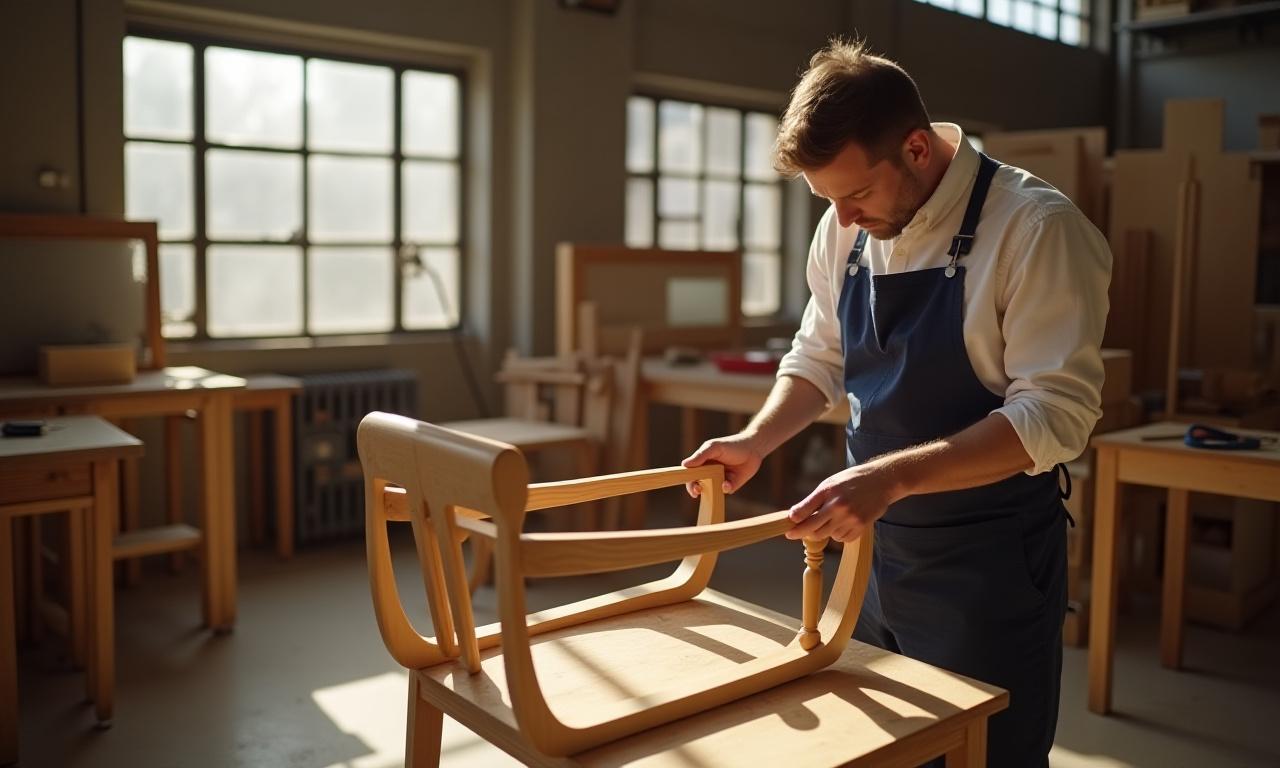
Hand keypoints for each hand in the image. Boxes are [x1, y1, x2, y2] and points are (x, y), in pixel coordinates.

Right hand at [681, 433, 765, 496]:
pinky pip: (724, 491)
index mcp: (702, 463)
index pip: (690, 474)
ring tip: (716, 485)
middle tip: (698, 491)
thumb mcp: (714, 448)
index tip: (691, 485)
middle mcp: (709, 473)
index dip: (688, 480)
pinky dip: (725, 488)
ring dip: (711, 491)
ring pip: (711, 490)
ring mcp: (720, 480)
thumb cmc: (731, 445)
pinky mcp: (731, 485)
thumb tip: (684, 465)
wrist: (753, 449)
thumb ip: (700, 456)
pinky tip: (727, 483)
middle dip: (696, 489)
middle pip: (698, 484)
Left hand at [785, 464, 904, 542]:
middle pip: (813, 529)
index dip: (793, 522)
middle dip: (802, 533)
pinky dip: (839, 535)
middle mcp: (838, 505)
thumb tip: (794, 516)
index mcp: (828, 491)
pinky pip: (842, 539)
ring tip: (832, 519)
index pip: (804, 511)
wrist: (881, 481)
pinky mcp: (861, 526)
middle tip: (794, 534)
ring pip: (828, 536)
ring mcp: (850, 517)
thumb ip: (813, 500)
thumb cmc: (852, 481)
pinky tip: (844, 523)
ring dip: (825, 532)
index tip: (787, 529)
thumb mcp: (830, 484)